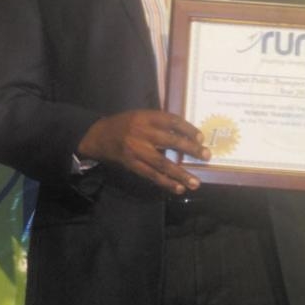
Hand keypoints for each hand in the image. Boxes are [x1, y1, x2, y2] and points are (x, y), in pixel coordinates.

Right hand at [76, 109, 210, 195]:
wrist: (98, 136)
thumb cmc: (123, 125)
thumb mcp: (139, 116)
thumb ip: (157, 122)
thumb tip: (184, 134)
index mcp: (145, 117)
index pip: (171, 121)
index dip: (188, 129)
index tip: (201, 137)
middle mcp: (141, 132)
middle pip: (171, 141)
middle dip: (190, 149)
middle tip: (206, 155)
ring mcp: (136, 150)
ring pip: (163, 163)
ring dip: (181, 174)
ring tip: (195, 182)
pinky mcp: (132, 164)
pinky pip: (151, 175)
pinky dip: (166, 182)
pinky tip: (178, 188)